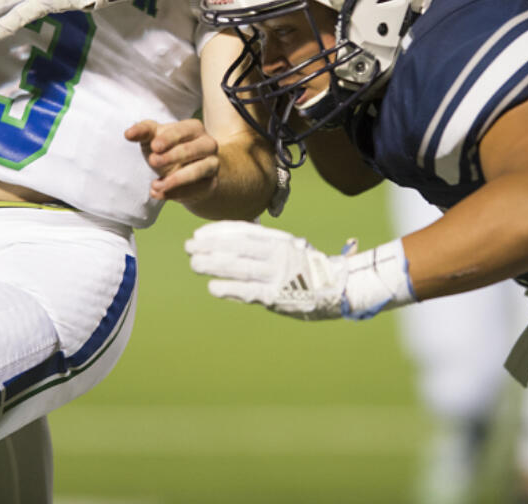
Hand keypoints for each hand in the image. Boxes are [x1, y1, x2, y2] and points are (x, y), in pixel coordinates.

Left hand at [126, 119, 219, 203]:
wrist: (186, 173)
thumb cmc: (168, 149)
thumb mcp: (154, 138)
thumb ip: (142, 132)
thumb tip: (128, 134)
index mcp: (194, 128)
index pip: (183, 131)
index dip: (168, 138)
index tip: (154, 146)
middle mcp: (208, 144)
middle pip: (192, 150)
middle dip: (172, 156)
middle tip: (152, 161)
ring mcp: (212, 164)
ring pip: (198, 171)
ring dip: (175, 179)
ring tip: (155, 185)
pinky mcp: (211, 184)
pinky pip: (196, 190)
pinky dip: (176, 194)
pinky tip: (158, 193)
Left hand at [186, 223, 416, 319]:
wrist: (338, 288)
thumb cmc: (307, 267)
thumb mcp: (288, 246)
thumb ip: (264, 242)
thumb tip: (235, 235)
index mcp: (279, 239)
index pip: (243, 231)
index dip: (218, 232)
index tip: (199, 233)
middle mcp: (277, 254)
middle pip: (237, 247)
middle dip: (210, 246)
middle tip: (189, 246)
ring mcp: (278, 275)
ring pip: (239, 267)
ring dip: (213, 265)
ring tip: (194, 264)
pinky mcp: (278, 296)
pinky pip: (249, 291)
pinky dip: (230, 289)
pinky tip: (213, 287)